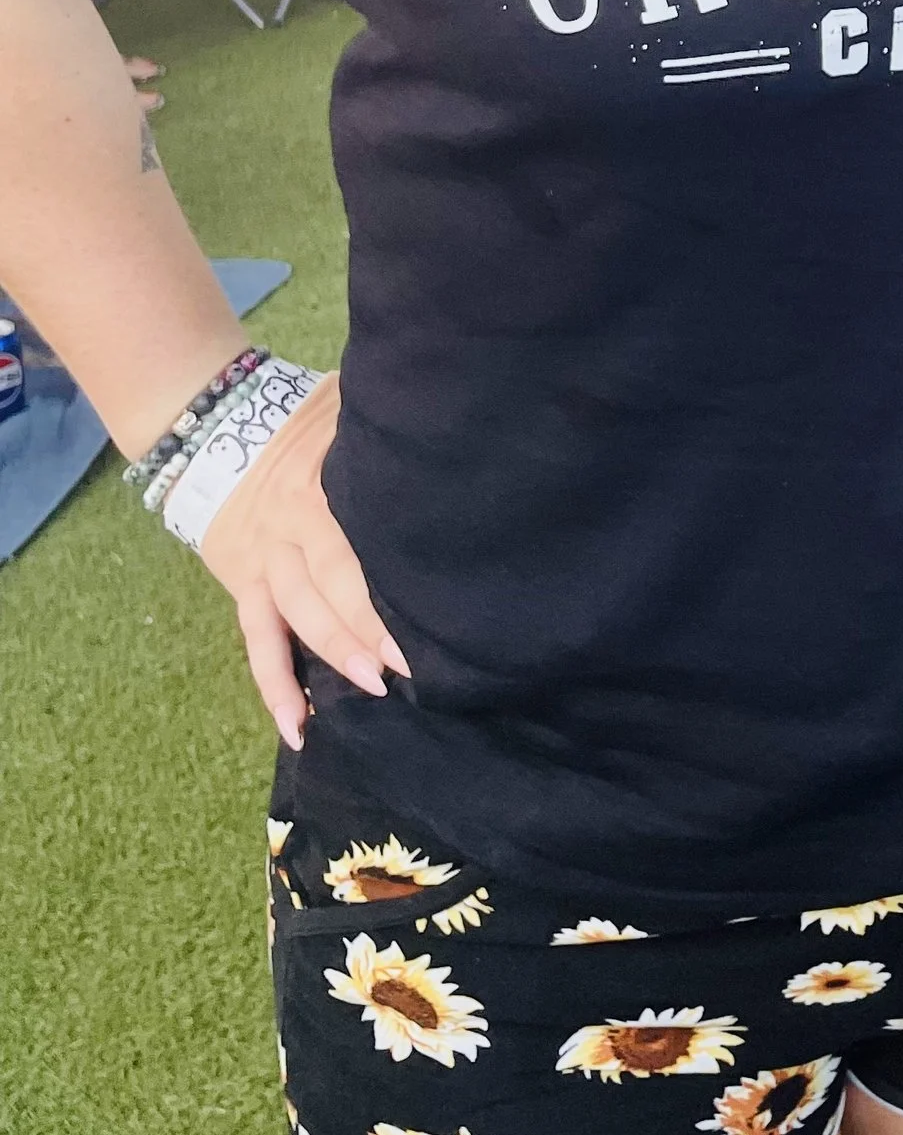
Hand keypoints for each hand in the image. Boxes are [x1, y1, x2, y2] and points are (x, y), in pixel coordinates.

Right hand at [197, 374, 405, 746]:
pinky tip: (297, 727)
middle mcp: (293, 527)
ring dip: (334, 656)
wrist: (218, 431)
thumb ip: (388, 429)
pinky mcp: (247, 586)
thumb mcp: (347, 407)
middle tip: (413, 664)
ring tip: (374, 692)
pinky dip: (273, 686)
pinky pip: (257, 641)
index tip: (436, 614)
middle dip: (371, 627)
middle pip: (333, 584)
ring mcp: (267, 561)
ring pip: (297, 616)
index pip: (362, 541)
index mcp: (324, 483)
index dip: (392, 581)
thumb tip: (453, 427)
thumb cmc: (308, 419)